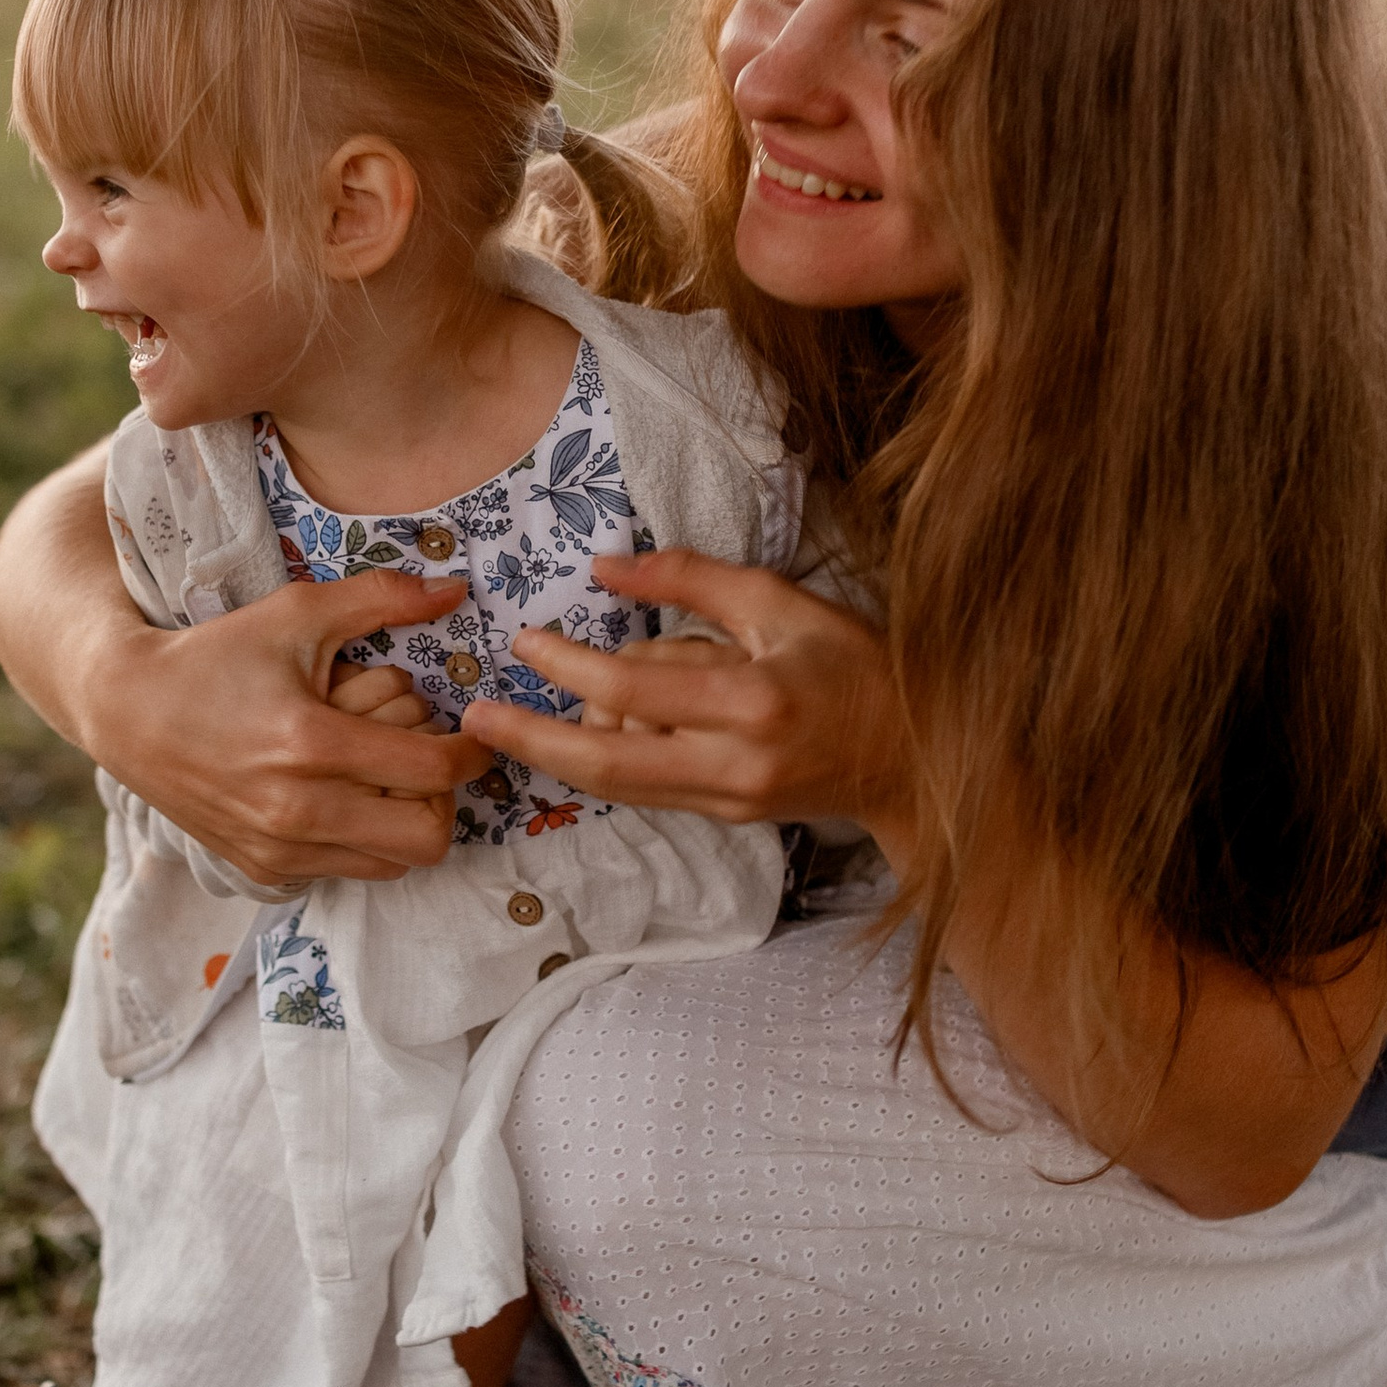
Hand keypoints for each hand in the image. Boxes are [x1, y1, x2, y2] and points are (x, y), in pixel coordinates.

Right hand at [85, 568, 489, 889]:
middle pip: (428, 836)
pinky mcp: (263, 869)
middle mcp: (296, 809)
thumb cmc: (217, 655)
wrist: (130, 711)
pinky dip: (361, 838)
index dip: (470, 751)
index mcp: (310, 743)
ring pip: (394, 863)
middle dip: (443, 797)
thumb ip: (382, 599)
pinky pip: (347, 869)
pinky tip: (343, 795)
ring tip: (385, 776)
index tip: (471, 734)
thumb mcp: (297, 613)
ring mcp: (279, 848)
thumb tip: (456, 589)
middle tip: (427, 760)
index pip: (433, 770)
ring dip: (404, 820)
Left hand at [471, 548, 912, 842]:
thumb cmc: (853, 665)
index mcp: (751, 700)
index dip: (571, 666)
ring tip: (562, 701)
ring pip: (620, 783)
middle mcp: (734, 763)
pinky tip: (594, 728)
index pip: (636, 688)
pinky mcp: (726, 818)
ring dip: (573, 745)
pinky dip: (611, 758)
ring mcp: (729, 800)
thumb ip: (690, 581)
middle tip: (475, 719)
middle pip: (607, 763)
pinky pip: (647, 789)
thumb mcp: (780, 602)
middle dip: (534, 742)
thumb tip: (604, 569)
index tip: (523, 643)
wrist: (911, 758)